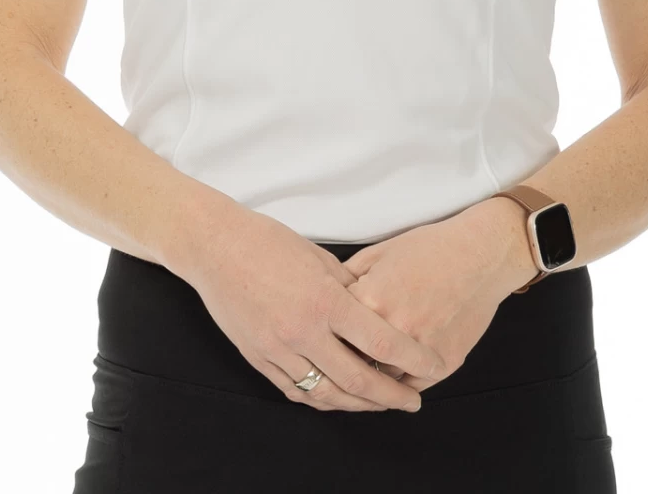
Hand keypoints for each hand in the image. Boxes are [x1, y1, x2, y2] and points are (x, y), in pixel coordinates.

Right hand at [178, 203, 446, 413]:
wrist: (215, 247)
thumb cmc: (269, 242)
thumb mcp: (320, 258)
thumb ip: (349, 290)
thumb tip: (376, 314)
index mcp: (325, 301)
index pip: (381, 342)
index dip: (413, 358)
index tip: (433, 364)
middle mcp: (303, 332)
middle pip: (357, 380)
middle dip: (391, 396)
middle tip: (413, 401)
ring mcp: (278, 350)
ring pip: (326, 393)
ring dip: (358, 404)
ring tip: (379, 404)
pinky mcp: (258, 358)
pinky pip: (296, 390)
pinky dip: (321, 398)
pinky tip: (337, 398)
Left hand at [340, 200, 530, 393]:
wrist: (479, 255)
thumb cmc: (429, 248)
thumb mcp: (379, 251)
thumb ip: (348, 276)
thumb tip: (326, 295)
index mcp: (370, 300)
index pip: (334, 331)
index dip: (330, 331)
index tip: (328, 334)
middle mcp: (392, 330)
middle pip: (355, 360)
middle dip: (348, 357)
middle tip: (345, 355)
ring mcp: (419, 351)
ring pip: (383, 379)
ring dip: (376, 373)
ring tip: (372, 365)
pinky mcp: (444, 363)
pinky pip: (412, 385)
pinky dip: (403, 382)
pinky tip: (397, 374)